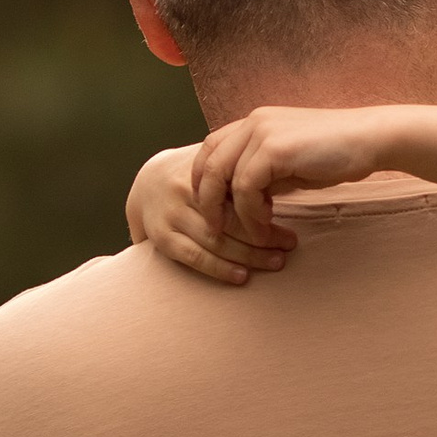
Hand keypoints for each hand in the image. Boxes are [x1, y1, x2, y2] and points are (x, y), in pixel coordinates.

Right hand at [126, 142, 298, 288]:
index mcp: (204, 168)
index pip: (240, 191)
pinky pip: (193, 256)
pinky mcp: (161, 237)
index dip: (266, 209)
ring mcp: (171, 214)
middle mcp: (185, 189)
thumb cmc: (196, 172)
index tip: (290, 224)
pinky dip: (219, 268)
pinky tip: (242, 276)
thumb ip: (242, 168)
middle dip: (264, 235)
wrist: (147, 180)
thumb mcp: (216, 160)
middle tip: (290, 245)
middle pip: (231, 218)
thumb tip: (286, 177)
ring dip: (249, 255)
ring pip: (215, 239)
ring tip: (276, 262)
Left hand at [192, 106, 407, 242]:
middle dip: (208, 200)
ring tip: (253, 233)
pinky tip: (267, 223)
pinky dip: (251, 212)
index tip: (214, 209)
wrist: (371, 139)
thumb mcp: (290, 163)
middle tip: (217, 228)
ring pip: (224, 179)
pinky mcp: (274, 149)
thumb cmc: (336, 153)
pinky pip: (246, 188)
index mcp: (255, 121)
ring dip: (234, 213)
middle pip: (208, 163)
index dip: (204, 180)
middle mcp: (253, 122)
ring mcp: (262, 132)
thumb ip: (263, 173)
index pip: (210, 149)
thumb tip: (243, 199)